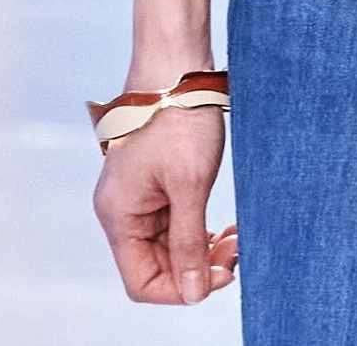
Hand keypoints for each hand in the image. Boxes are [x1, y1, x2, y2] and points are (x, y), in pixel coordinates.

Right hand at [92, 104, 236, 303]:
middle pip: (156, 264)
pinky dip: (198, 226)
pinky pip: (173, 219)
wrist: (176, 63)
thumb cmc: (179, 117)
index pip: (142, 281)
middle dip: (197, 265)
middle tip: (237, 252)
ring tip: (236, 237)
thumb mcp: (190, 184)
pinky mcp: (153, 179)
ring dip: (202, 247)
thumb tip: (192, 292)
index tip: (221, 275)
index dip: (181, 288)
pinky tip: (224, 225)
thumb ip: (189, 243)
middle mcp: (121, 209)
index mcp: (119, 215)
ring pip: (169, 242)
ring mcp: (137, 193)